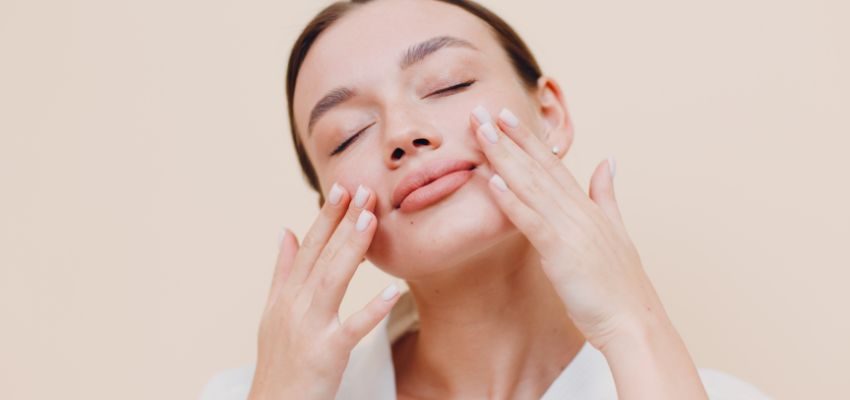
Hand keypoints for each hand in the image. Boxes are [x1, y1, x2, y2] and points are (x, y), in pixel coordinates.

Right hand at [248, 184, 400, 399]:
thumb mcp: (273, 312)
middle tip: (363, 189)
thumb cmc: (278, 360)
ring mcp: (310, 328)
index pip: (309, 247)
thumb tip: (284, 229)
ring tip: (370, 219)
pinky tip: (393, 291)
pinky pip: (352, 329)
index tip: (342, 187)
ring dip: (351, 249)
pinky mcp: (327, 353)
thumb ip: (282, 271)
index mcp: (287, 294)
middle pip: (322, 256)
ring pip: (332, 281)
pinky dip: (371, 311)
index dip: (325, 216)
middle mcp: (295, 305)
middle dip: (342, 221)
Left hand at [469, 105, 660, 348]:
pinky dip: (512, 201)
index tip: (505, 115)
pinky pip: (532, 222)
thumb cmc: (620, 285)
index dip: (527, 138)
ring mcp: (571, 229)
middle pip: (537, 167)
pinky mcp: (562, 252)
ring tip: (481, 133)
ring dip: (504, 158)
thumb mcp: (616, 231)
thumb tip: (608, 160)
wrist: (634, 322)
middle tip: (481, 110)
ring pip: (531, 186)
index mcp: (587, 206)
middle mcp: (578, 211)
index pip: (552, 164)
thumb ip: (607, 194)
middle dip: (508, 138)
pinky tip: (492, 182)